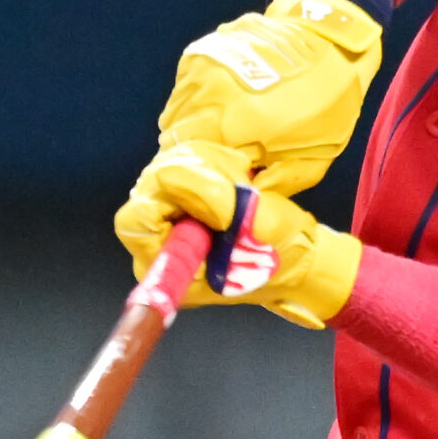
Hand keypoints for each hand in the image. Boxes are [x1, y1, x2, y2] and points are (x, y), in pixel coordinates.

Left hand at [115, 146, 362, 327]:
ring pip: (161, 178)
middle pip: (145, 193)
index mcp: (169, 270)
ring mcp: (168, 231)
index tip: (209, 188)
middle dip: (188, 176)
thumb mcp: (254, 225)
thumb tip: (167, 173)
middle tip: (231, 180)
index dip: (167, 194)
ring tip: (237, 181)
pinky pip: (176, 175)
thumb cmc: (282, 255)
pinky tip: (232, 178)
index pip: (136, 219)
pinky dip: (205, 168)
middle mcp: (159, 252)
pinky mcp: (181, 212)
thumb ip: (212, 200)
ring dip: (201, 169)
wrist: (301, 260)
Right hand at [117, 0, 380, 270]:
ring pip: (177, 121)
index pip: (184, 170)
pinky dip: (201, 113)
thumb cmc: (328, 99)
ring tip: (227, 145)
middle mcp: (205, 91)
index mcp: (232, 120)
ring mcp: (197, 68)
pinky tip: (229, 114)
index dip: (192, 192)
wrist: (330, 32)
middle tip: (216, 181)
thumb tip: (233, 213)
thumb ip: (264, 189)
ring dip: (196, 140)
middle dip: (192, 169)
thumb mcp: (308, 161)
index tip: (206, 206)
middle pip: (175, 147)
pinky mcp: (197, 55)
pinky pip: (187, 98)